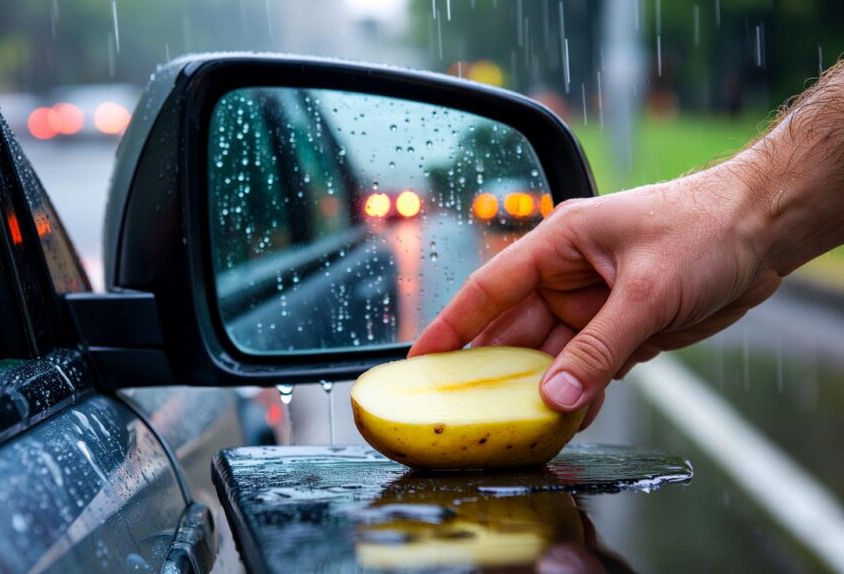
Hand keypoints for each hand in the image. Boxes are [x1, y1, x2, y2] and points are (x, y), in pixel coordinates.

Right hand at [409, 161, 781, 428]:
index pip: (489, 289)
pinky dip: (581, 395)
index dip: (452, 325)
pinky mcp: (621, 331)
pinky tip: (570, 420)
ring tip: (519, 426)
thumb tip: (555, 396)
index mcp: (558, 245)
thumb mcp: (647, 290)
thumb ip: (600, 348)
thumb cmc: (704, 229)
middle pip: (515, 333)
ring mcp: (593, 306)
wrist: (762, 231)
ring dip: (540, 390)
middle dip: (495, 372)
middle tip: (469, 411)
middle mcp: (567, 277)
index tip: (421, 360)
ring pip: (552, 358)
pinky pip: (588, 370)